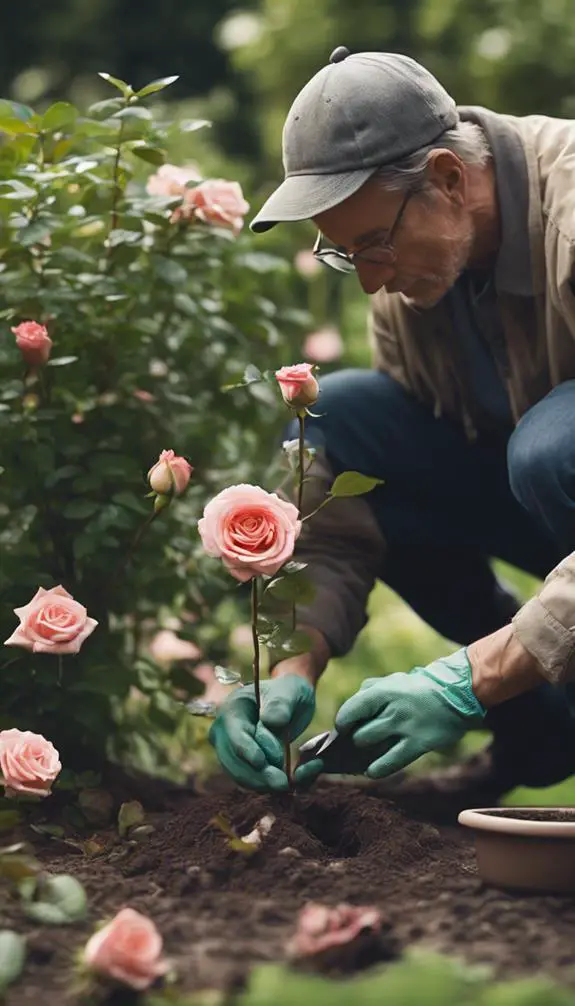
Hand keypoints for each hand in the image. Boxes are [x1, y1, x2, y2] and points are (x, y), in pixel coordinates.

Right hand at [209, 674, 314, 791]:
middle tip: (284, 783)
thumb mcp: (289, 692)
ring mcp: (231, 751)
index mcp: (231, 710)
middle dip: (259, 775)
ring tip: (290, 782)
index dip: (246, 750)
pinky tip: (295, 779)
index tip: (261, 762)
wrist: (290, 701)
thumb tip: (270, 721)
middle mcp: (224, 733)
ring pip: (242, 776)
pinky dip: (271, 785)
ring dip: (265, 784)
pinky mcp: (242, 765)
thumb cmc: (287, 693)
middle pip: (234, 761)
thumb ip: (281, 705)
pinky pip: (253, 781)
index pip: (234, 735)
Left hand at [294, 648, 484, 785]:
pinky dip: (376, 769)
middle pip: (359, 734)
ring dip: (365, 753)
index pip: (350, 711)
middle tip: (359, 742)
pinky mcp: (419, 744)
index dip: (343, 723)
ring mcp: (407, 727)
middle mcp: (393, 709)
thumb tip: (347, 715)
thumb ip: (368, 693)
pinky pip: (390, 762)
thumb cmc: (417, 690)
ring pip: (370, 747)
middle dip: (355, 740)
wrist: (456, 694)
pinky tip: (372, 770)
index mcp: (384, 691)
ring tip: (366, 754)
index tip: (344, 729)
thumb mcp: (392, 682)